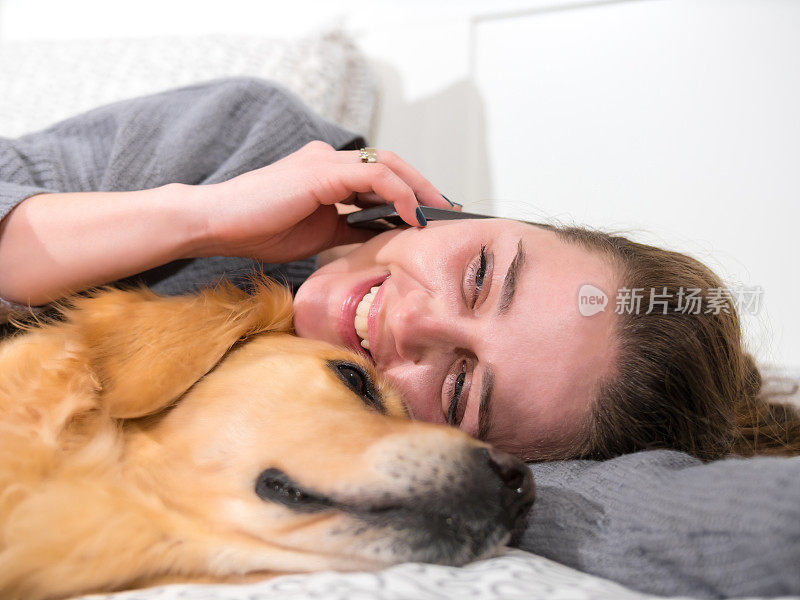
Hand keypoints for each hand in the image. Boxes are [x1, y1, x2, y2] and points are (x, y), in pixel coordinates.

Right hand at [193, 141, 455, 262]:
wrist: (219, 225)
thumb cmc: (260, 230)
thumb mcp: (320, 233)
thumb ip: (351, 227)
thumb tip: (383, 235)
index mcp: (329, 172)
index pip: (381, 177)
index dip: (411, 193)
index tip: (432, 216)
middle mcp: (331, 159)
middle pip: (392, 166)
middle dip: (425, 188)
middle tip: (449, 212)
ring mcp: (327, 161)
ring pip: (389, 166)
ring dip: (421, 189)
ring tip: (440, 214)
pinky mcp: (323, 171)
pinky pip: (375, 178)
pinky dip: (399, 194)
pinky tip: (413, 217)